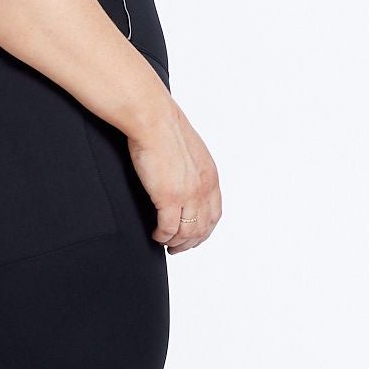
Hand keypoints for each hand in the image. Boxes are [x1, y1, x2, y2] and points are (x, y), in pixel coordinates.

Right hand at [126, 98, 221, 252]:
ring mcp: (187, 195)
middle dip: (190, 242)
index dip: (205, 230)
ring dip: (176, 242)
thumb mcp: (190, 152)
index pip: (214, 213)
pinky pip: (168, 229)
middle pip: (202, 227)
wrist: (153, 121)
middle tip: (178, 248)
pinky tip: (157, 235)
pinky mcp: (168, 198)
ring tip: (165, 243)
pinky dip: (163, 236)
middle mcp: (203, 188)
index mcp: (210, 177)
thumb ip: (192, 170)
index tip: (194, 236)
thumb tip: (184, 180)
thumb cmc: (165, 129)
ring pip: (186, 232)